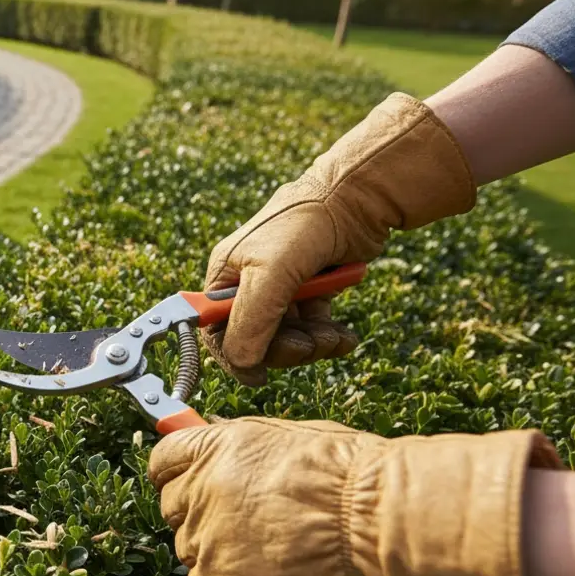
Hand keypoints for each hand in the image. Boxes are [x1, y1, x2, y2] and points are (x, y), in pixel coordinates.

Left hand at [147, 416, 565, 575]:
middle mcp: (198, 488)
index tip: (188, 483)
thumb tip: (213, 439)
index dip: (177, 474)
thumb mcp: (288, 435)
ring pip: (188, 548)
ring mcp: (203, 536)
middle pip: (172, 506)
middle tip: (243, 522)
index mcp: (213, 447)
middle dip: (199, 512)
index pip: (163, 461)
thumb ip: (239, 443)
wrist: (376, 522)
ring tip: (267, 550)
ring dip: (216, 550)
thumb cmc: (350, 476)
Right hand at [204, 93, 476, 386]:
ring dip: (312, 344)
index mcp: (225, 275)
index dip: (235, 355)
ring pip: (288, 337)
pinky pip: (313, 327)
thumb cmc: (305, 226)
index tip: (256, 377)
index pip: (216, 329)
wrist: (358, 198)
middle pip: (255, 338)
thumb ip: (252, 319)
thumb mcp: (272, 273)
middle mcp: (248, 283)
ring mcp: (281, 288)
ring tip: (335, 338)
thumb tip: (242, 364)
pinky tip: (345, 337)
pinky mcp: (311, 291)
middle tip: (309, 347)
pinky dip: (329, 337)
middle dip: (284, 349)